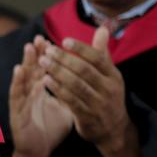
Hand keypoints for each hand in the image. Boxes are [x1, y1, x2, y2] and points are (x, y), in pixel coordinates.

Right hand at [10, 35, 73, 156]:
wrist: (40, 151)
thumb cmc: (51, 128)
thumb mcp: (66, 107)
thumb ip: (73, 92)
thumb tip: (87, 81)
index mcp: (40, 90)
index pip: (43, 69)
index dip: (46, 56)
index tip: (51, 40)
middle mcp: (29, 93)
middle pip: (32, 69)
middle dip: (36, 53)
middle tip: (40, 37)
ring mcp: (22, 101)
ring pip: (23, 78)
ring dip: (25, 61)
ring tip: (29, 47)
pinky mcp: (16, 112)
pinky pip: (17, 95)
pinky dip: (17, 82)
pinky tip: (19, 70)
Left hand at [40, 27, 129, 152]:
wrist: (113, 130)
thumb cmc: (106, 94)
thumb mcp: (108, 74)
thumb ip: (101, 51)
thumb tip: (102, 27)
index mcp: (114, 75)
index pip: (98, 58)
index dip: (81, 49)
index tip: (64, 40)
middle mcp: (109, 89)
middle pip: (84, 70)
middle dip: (64, 58)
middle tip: (47, 50)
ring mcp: (99, 104)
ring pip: (76, 85)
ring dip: (57, 72)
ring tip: (42, 61)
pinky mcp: (88, 117)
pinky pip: (71, 101)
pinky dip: (57, 89)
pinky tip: (45, 80)